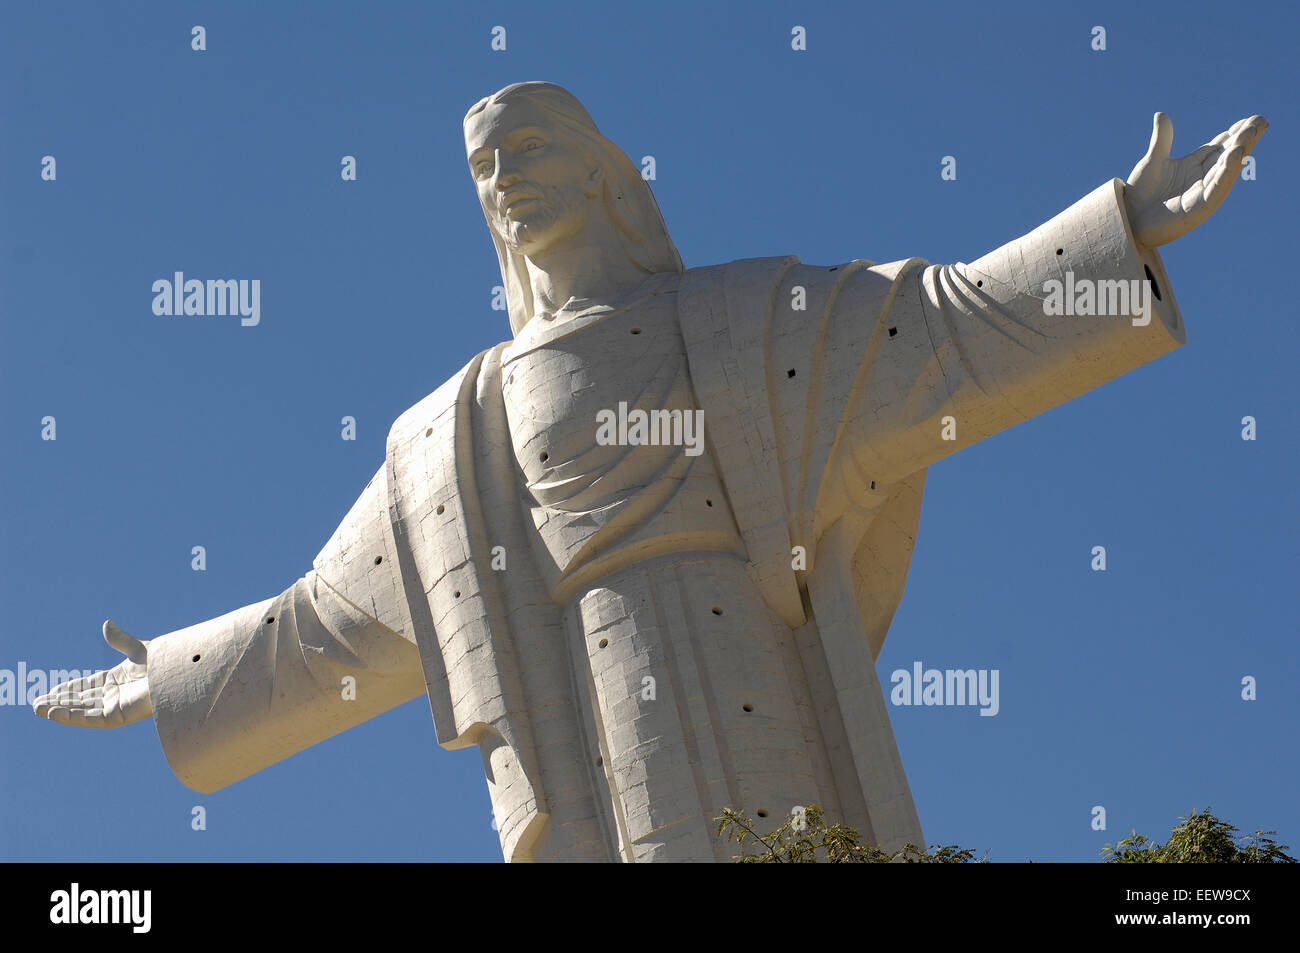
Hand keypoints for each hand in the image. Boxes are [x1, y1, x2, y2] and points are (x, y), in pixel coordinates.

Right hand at [32, 620, 152, 726]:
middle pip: (80, 700)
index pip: (86, 686)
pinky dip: (72, 716)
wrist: (177, 676)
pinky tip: (55, 713)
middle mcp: (114, 695)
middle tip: (37, 704)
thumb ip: (120, 640)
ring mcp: (115, 706)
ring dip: (60, 710)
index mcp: (117, 680)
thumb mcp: (137, 650)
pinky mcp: (118, 716)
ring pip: (81, 711)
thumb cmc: (164, 663)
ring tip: (39, 709)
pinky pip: (90, 719)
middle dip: (58, 702)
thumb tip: (106, 623)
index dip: (68, 689)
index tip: (50, 690)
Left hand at [1125, 112, 1266, 248]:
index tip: (1249, 120)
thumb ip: (1161, 140)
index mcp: (1193, 166)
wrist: (1129, 222)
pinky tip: (1235, 155)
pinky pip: (1216, 189)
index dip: (1233, 134)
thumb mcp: (1152, 162)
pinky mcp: (1198, 209)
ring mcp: (1202, 194)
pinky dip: (1227, 172)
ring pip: (1226, 170)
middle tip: (1260, 120)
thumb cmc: (1140, 194)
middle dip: (1244, 139)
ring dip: (1239, 151)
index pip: (1218, 147)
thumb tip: (1161, 114)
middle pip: (1227, 155)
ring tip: (1250, 133)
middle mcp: (1201, 178)